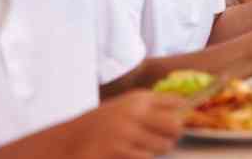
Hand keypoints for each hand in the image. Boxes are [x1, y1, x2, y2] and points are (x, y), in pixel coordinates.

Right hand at [68, 90, 183, 158]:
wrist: (68, 141)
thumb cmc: (101, 125)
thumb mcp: (125, 108)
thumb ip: (151, 109)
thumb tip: (184, 114)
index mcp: (138, 99)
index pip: (176, 102)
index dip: (182, 113)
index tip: (182, 120)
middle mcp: (135, 112)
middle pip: (175, 124)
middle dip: (174, 135)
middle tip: (165, 139)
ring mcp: (127, 132)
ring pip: (164, 145)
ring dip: (157, 150)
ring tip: (142, 147)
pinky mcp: (120, 150)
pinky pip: (146, 158)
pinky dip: (142, 158)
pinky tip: (130, 154)